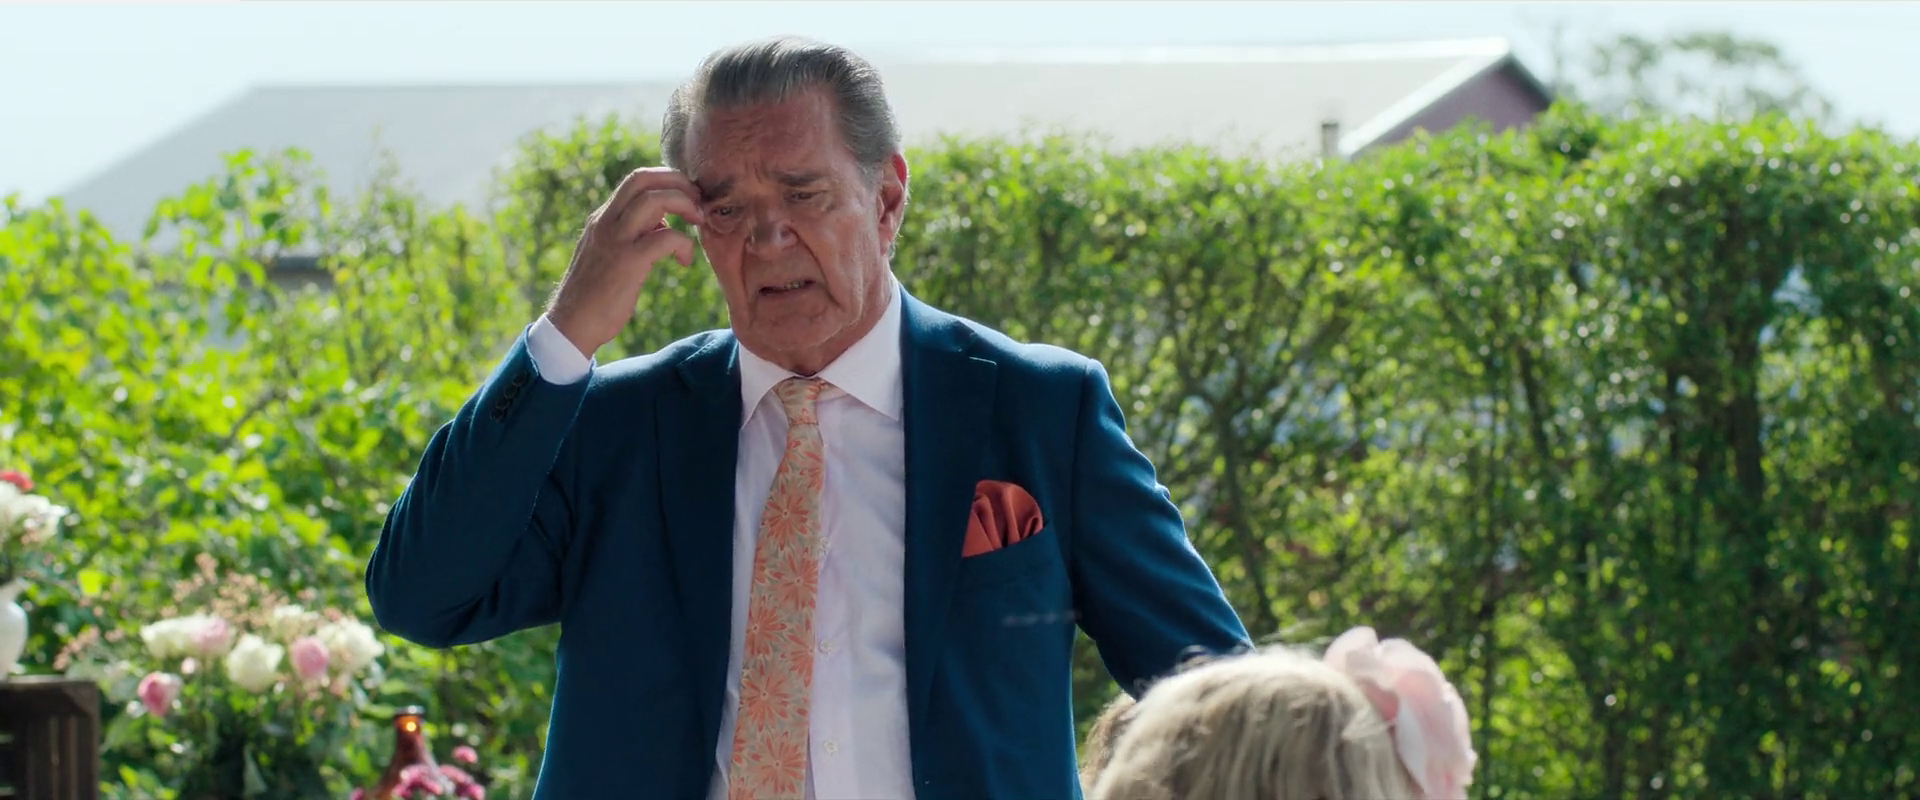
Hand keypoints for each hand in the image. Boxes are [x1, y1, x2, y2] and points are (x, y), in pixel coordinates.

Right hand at [545, 168, 704, 357]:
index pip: (636, 180)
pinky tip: (684, 261)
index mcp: (602, 218)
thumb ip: (633, 233)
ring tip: (698, 223)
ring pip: (655, 199)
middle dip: (678, 182)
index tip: (687, 197)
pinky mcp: (628, 262)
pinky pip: (665, 237)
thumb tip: (661, 223)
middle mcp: (606, 222)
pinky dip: (683, 244)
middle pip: (643, 178)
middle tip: (698, 203)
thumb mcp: (611, 253)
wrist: (571, 324)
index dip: (666, 180)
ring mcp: (616, 240)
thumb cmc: (595, 294)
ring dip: (685, 205)